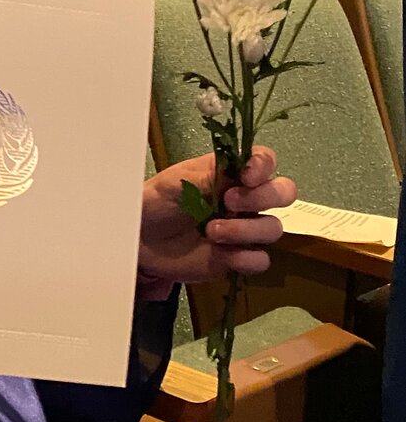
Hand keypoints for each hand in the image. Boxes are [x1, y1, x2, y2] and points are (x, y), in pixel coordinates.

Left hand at [139, 147, 294, 284]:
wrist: (139, 239)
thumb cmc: (157, 203)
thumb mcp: (174, 182)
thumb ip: (206, 174)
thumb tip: (233, 167)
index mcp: (230, 174)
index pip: (265, 161)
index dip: (263, 166)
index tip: (247, 176)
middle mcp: (245, 200)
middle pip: (283, 193)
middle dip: (264, 197)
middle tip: (230, 202)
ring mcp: (244, 229)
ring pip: (273, 228)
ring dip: (247, 230)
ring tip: (211, 230)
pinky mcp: (236, 257)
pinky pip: (260, 260)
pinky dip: (247, 259)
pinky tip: (223, 255)